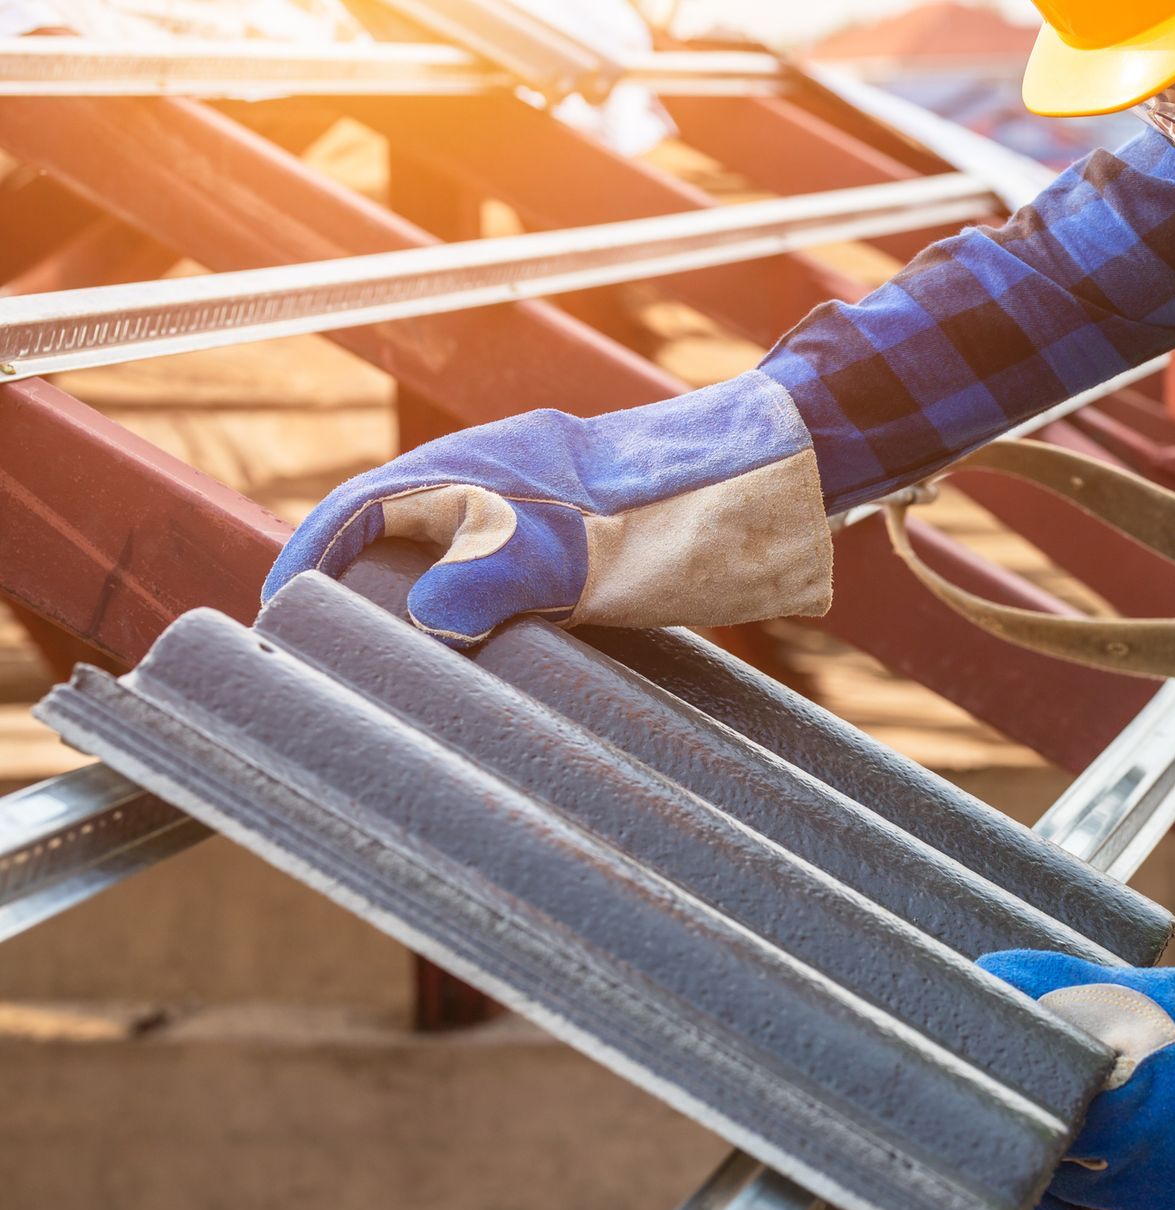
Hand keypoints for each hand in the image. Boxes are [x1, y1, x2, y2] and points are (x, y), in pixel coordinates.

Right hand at [264, 372, 831, 644]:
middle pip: (393, 528)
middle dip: (349, 589)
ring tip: (390, 669)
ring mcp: (543, 499)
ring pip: (447, 549)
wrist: (788, 477)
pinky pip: (499, 565)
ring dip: (411, 601)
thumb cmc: (696, 513)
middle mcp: (502, 475)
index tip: (278, 626)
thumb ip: (499, 582)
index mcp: (485, 467)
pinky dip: (470, 604)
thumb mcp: (594, 561)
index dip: (311, 562)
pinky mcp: (583, 529)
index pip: (361, 506)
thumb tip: (419, 621)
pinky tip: (483, 650)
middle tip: (325, 665)